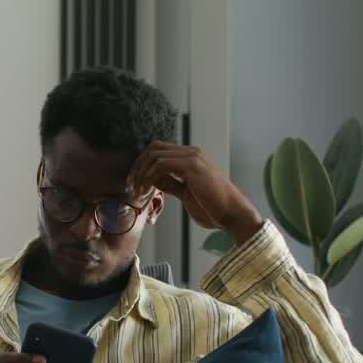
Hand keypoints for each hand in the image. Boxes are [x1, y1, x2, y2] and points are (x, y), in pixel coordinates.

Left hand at [127, 141, 263, 244]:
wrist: (232, 214)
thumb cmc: (212, 208)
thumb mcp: (185, 193)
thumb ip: (171, 184)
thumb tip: (153, 180)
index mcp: (190, 157)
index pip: (158, 150)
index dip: (141, 164)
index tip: (133, 183)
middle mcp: (191, 153)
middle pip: (153, 148)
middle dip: (137, 166)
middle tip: (130, 185)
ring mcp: (192, 157)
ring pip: (154, 154)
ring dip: (141, 173)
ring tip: (138, 191)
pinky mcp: (192, 166)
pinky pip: (161, 164)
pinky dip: (149, 176)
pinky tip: (148, 190)